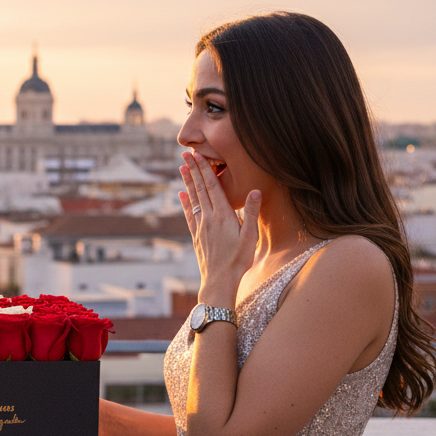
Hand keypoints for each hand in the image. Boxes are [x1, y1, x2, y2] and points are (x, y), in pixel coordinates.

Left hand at [179, 151, 260, 299]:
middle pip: (200, 189)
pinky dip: (185, 203)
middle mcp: (209, 218)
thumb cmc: (239, 261)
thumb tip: (255, 191)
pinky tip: (181, 195)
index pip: (212, 187)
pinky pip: (189, 215)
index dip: (205, 170)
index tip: (198, 155)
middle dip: (193, 170)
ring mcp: (201, 227)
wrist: (219, 282)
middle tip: (185, 153)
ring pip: (192, 199)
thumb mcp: (250, 237)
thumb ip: (251, 213)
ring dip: (187, 182)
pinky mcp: (197, 236)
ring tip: (182, 168)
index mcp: (223, 215)